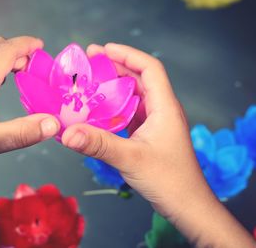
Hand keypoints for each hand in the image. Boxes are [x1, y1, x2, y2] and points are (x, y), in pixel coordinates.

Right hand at [62, 43, 255, 246]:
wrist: (187, 206)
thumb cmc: (169, 180)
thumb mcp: (131, 159)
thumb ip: (99, 144)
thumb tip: (68, 133)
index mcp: (164, 107)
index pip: (149, 68)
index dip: (127, 54)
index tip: (103, 49)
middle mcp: (161, 111)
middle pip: (138, 79)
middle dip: (115, 68)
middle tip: (89, 64)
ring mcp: (155, 124)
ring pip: (133, 97)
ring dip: (113, 89)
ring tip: (89, 85)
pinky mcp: (149, 136)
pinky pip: (129, 114)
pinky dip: (113, 109)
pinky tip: (97, 113)